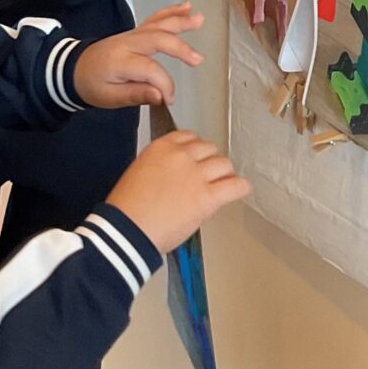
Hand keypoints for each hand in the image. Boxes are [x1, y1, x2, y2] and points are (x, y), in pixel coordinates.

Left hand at [71, 3, 203, 110]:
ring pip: (158, 24)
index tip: (169, 99)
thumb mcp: (110, 97)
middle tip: (197, 60)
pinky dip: (170, 12)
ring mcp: (131, 35)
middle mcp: (127, 43)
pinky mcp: (135, 32)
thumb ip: (136, 95)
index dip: (164, 85)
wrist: (73, 69)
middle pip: (157, 39)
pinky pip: (154, 19)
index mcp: (120, 61)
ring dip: (180, 21)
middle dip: (180, 49)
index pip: (150, 69)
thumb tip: (161, 96)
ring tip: (199, 19)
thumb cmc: (92, 85)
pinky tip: (186, 7)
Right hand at [107, 129, 249, 254]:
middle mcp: (181, 157)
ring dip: (224, 174)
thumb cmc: (128, 209)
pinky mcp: (207, 197)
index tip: (198, 158)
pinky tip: (239, 190)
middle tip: (208, 176)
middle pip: (209, 149)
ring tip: (223, 185)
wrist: (127, 231)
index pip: (189, 137)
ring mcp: (196, 176)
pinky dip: (240, 188)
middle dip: (210, 162)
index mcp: (161, 147)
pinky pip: (236, 186)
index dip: (197, 149)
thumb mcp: (140, 172)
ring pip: (224, 164)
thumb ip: (162, 165)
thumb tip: (178, 173)